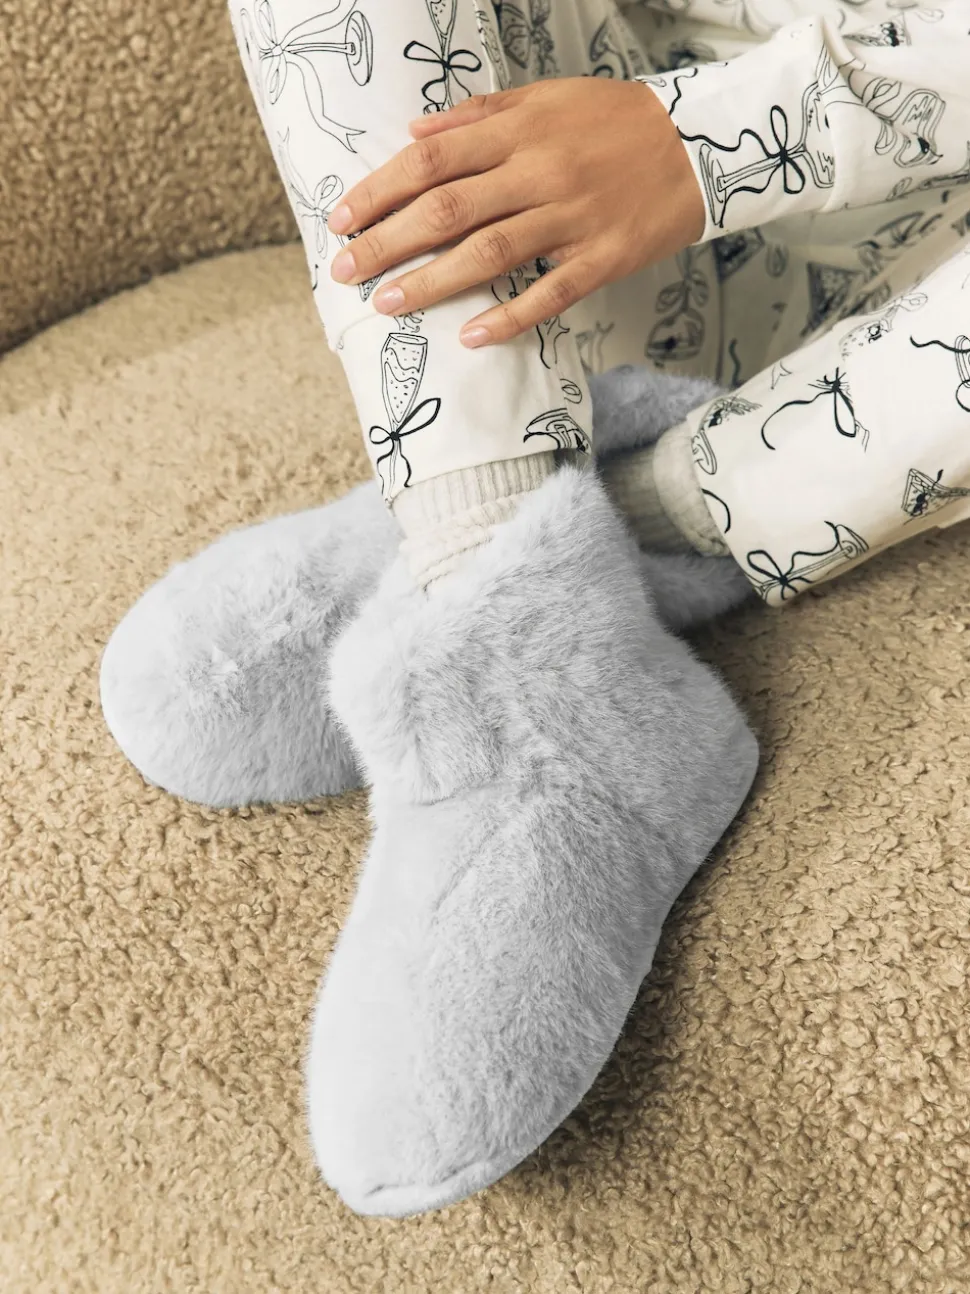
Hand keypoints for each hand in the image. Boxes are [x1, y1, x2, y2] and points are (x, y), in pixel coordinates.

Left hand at [327, 77, 705, 348]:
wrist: (699, 144)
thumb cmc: (613, 122)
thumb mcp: (545, 99)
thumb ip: (478, 116)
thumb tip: (414, 134)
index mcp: (518, 131)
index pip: (430, 161)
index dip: (379, 190)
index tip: (341, 219)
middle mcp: (538, 173)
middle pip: (446, 210)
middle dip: (387, 242)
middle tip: (345, 272)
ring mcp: (570, 219)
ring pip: (488, 253)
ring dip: (431, 282)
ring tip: (387, 304)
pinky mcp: (601, 259)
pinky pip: (548, 294)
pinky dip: (507, 317)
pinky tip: (469, 338)